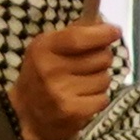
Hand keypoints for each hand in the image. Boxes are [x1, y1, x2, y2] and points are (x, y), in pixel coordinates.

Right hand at [11, 17, 119, 139]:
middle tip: (93, 62)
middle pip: (100, 58)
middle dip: (103, 58)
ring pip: (105, 79)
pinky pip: (103, 98)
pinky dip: (98, 98)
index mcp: (44, 49)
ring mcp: (62, 94)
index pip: (78, 38)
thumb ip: (74, 34)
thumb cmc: (41, 75)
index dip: (102, 34)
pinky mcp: (73, 113)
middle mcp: (51, 70)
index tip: (115, 31)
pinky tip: (83, 98)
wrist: (25, 115)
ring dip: (99, 80)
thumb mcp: (47, 48)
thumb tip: (103, 24)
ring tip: (84, 83)